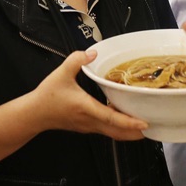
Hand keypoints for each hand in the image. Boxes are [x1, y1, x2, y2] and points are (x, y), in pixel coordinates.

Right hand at [31, 50, 147, 140]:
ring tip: (141, 124)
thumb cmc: (47, 96)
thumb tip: (93, 52)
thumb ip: (77, 59)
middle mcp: (90, 121)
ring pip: (112, 133)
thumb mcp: (61, 73)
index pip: (112, 119)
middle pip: (117, 132)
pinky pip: (105, 129)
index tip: (144, 124)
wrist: (34, 114)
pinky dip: (117, 127)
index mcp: (86, 108)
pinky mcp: (85, 126)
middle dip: (135, 132)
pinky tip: (121, 117)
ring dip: (127, 131)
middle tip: (151, 127)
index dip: (129, 123)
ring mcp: (88, 126)